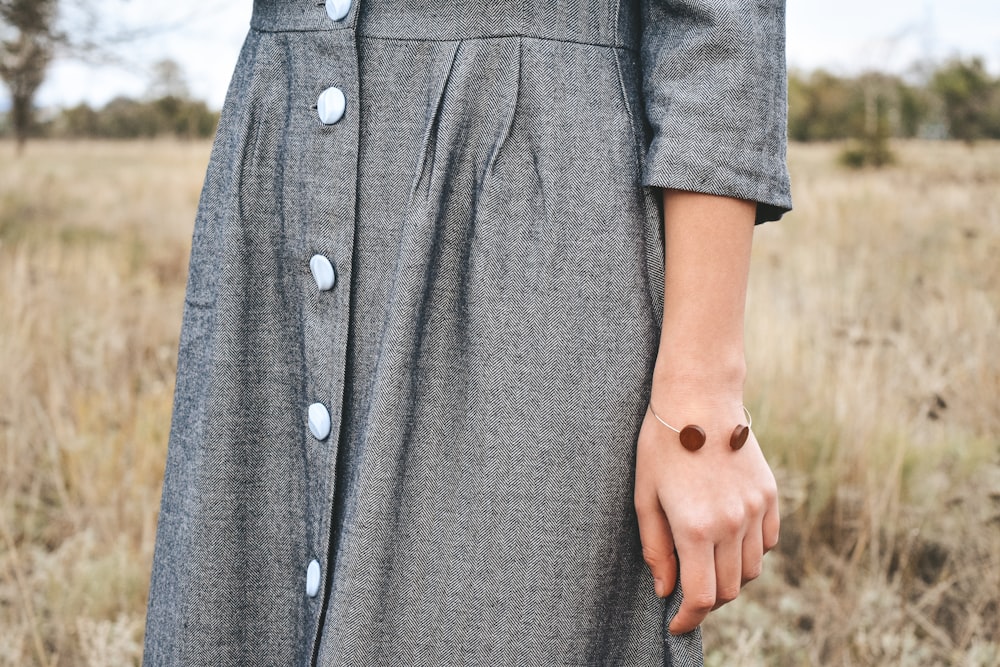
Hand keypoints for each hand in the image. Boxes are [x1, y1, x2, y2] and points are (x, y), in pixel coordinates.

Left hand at [633, 392, 779, 634]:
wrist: (699, 398)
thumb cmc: (663, 445)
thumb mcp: (645, 496)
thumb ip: (656, 548)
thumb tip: (664, 589)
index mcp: (696, 527)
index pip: (700, 597)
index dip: (687, 618)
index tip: (675, 623)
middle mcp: (732, 524)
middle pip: (727, 589)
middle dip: (704, 600)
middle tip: (684, 591)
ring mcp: (755, 509)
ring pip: (750, 570)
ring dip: (727, 577)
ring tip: (704, 563)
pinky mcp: (769, 495)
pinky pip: (767, 542)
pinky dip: (749, 552)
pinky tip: (727, 539)